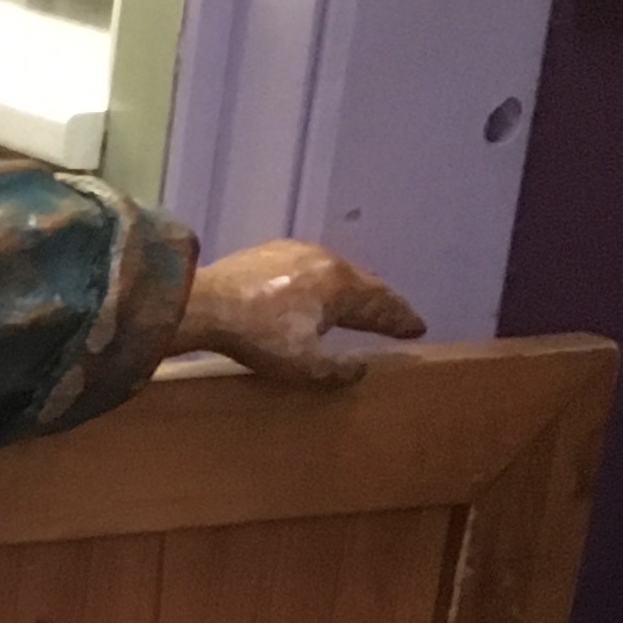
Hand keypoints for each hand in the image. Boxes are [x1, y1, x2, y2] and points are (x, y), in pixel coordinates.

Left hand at [174, 240, 425, 389]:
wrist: (204, 303)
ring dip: (352, 291)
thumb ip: (337, 370)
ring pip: (335, 273)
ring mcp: (295, 251)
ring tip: (359, 306)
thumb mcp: (304, 365)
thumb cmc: (258, 337)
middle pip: (363, 284)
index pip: (382, 304)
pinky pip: (308, 270)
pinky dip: (322, 284)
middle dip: (382, 303)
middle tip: (397, 317)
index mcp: (341, 285)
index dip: (401, 319)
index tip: (418, 329)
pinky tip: (314, 292)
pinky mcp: (268, 253)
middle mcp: (326, 260)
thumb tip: (359, 369)